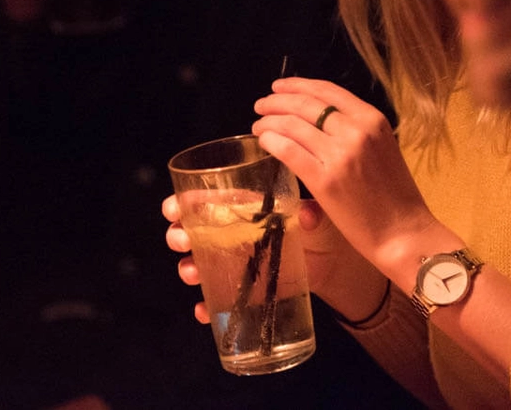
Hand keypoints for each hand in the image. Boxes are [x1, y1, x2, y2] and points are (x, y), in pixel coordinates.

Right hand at [163, 192, 387, 325]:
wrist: (336, 264)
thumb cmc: (323, 229)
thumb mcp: (319, 216)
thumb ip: (312, 212)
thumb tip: (309, 216)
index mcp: (248, 207)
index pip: (211, 199)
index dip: (188, 202)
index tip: (174, 207)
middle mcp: (235, 233)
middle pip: (196, 230)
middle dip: (180, 233)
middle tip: (181, 239)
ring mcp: (237, 263)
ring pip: (200, 263)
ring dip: (189, 268)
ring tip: (190, 273)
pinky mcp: (245, 290)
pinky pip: (218, 299)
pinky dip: (206, 306)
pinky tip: (202, 311)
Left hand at [252, 77, 438, 277]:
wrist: (403, 232)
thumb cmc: (394, 195)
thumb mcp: (381, 148)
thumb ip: (354, 132)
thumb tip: (316, 122)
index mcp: (372, 119)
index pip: (327, 91)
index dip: (298, 84)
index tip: (279, 86)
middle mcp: (356, 130)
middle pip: (305, 104)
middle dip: (277, 101)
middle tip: (261, 106)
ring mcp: (340, 154)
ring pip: (293, 125)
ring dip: (269, 122)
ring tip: (258, 126)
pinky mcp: (324, 180)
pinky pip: (289, 151)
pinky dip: (272, 141)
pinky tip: (264, 141)